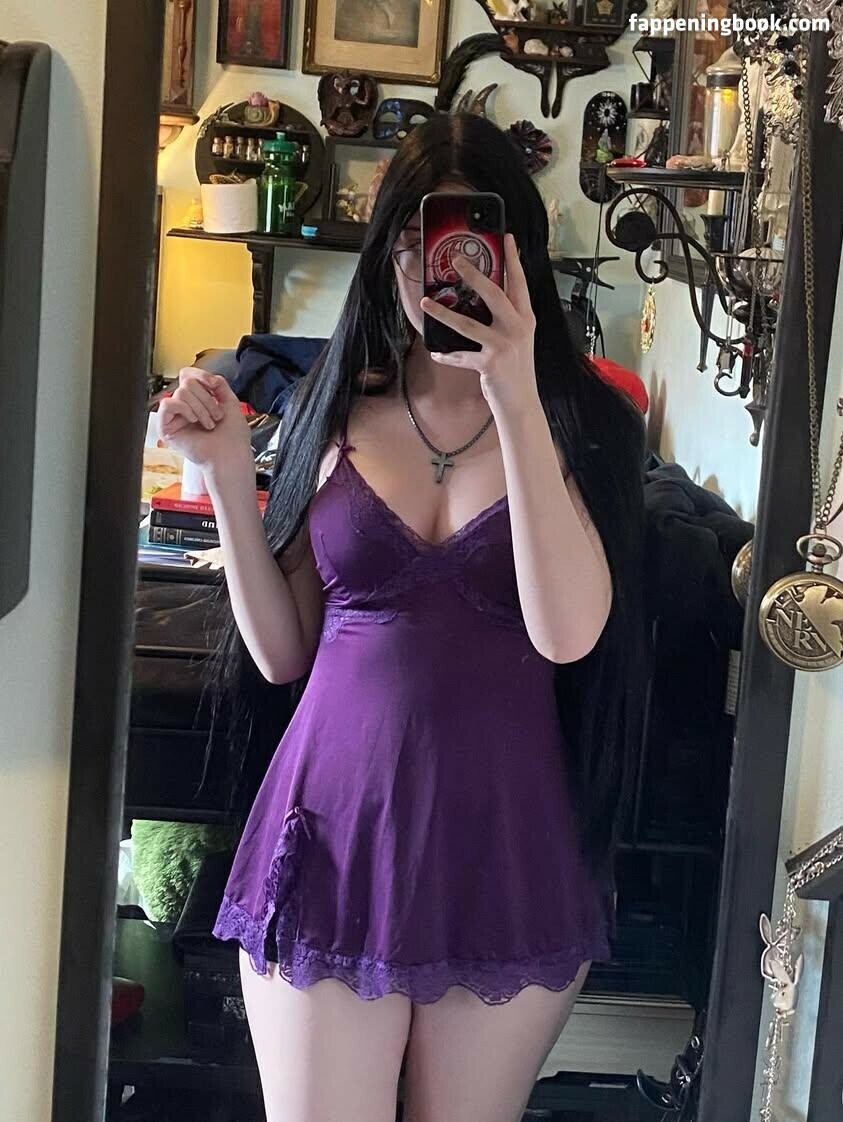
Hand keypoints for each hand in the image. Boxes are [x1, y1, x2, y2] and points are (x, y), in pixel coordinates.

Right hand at [157, 368, 253, 477]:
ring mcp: (175, 418)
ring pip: (181, 392)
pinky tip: (193, 421)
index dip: (201, 376)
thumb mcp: (230, 401)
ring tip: (208, 423)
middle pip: (187, 382)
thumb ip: (218, 383)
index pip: (188, 375)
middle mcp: (185, 408)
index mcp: (198, 401)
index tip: (214, 387)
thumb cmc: (233, 436)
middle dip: (206, 398)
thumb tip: (207, 376)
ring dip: (201, 407)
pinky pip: (167, 404)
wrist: (231, 454)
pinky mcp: (166, 428)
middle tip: (216, 416)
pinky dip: (184, 409)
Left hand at [419, 232, 538, 415]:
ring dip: (443, 313)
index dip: (513, 260)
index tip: (507, 238)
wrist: (521, 403)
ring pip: (468, 323)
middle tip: (456, 259)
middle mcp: (518, 328)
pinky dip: (447, 355)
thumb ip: (506, 319)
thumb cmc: (516, 370)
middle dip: (474, 275)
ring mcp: (504, 345)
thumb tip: (481, 299)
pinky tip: (436, 353)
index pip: (520, 283)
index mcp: (526, 319)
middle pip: (494, 294)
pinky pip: (461, 355)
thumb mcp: (518, 339)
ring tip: (426, 303)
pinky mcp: (490, 363)